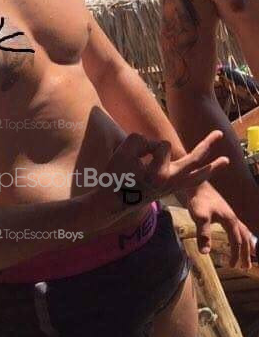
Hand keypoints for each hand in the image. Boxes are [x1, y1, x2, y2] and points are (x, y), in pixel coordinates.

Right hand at [106, 129, 227, 196]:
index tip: (135, 158)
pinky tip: (207, 171)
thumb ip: (140, 140)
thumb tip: (154, 146)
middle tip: (219, 134)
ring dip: (211, 168)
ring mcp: (170, 189)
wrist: (111, 203)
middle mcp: (169, 183)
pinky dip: (198, 177)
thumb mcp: (123, 150)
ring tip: (225, 161)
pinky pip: (189, 184)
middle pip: (194, 159)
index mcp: (159, 175)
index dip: (148, 145)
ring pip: (196, 176)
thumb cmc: (115, 177)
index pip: (161, 146)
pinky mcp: (167, 192)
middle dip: (207, 145)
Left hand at [185, 182, 252, 268]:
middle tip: (245, 267)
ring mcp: (231, 215)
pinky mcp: (226, 213)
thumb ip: (203, 235)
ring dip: (247, 245)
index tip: (232, 266)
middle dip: (246, 253)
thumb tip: (205, 253)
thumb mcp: (200, 218)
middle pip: (244, 238)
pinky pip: (239, 227)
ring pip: (244, 232)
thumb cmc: (199, 201)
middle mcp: (234, 218)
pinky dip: (243, 236)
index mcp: (230, 221)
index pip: (236, 241)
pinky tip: (239, 239)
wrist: (197, 185)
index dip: (235, 255)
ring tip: (251, 255)